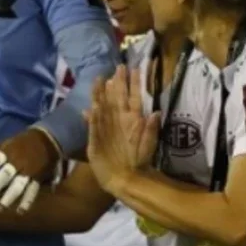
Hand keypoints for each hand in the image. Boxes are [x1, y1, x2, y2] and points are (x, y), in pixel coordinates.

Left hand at [0, 128, 60, 213]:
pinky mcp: (38, 178)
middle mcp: (17, 162)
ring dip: (8, 199)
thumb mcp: (2, 144)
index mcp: (7, 152)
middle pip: (4, 176)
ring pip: (18, 186)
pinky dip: (27, 202)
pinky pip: (33, 191)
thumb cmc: (19, 142)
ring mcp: (28, 171)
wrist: (48, 139)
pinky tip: (19, 212)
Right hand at [86, 66, 159, 194]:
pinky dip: (92, 116)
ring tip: (100, 79)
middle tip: (118, 67)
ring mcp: (106, 128)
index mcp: (132, 120)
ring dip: (101, 94)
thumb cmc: (138, 161)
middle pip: (117, 98)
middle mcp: (119, 120)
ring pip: (103, 106)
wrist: (125, 178)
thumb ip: (151, 130)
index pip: (133, 98)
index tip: (134, 69)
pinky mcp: (95, 138)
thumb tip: (155, 112)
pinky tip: (90, 107)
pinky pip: (93, 125)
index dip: (134, 84)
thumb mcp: (148, 146)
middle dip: (118, 83)